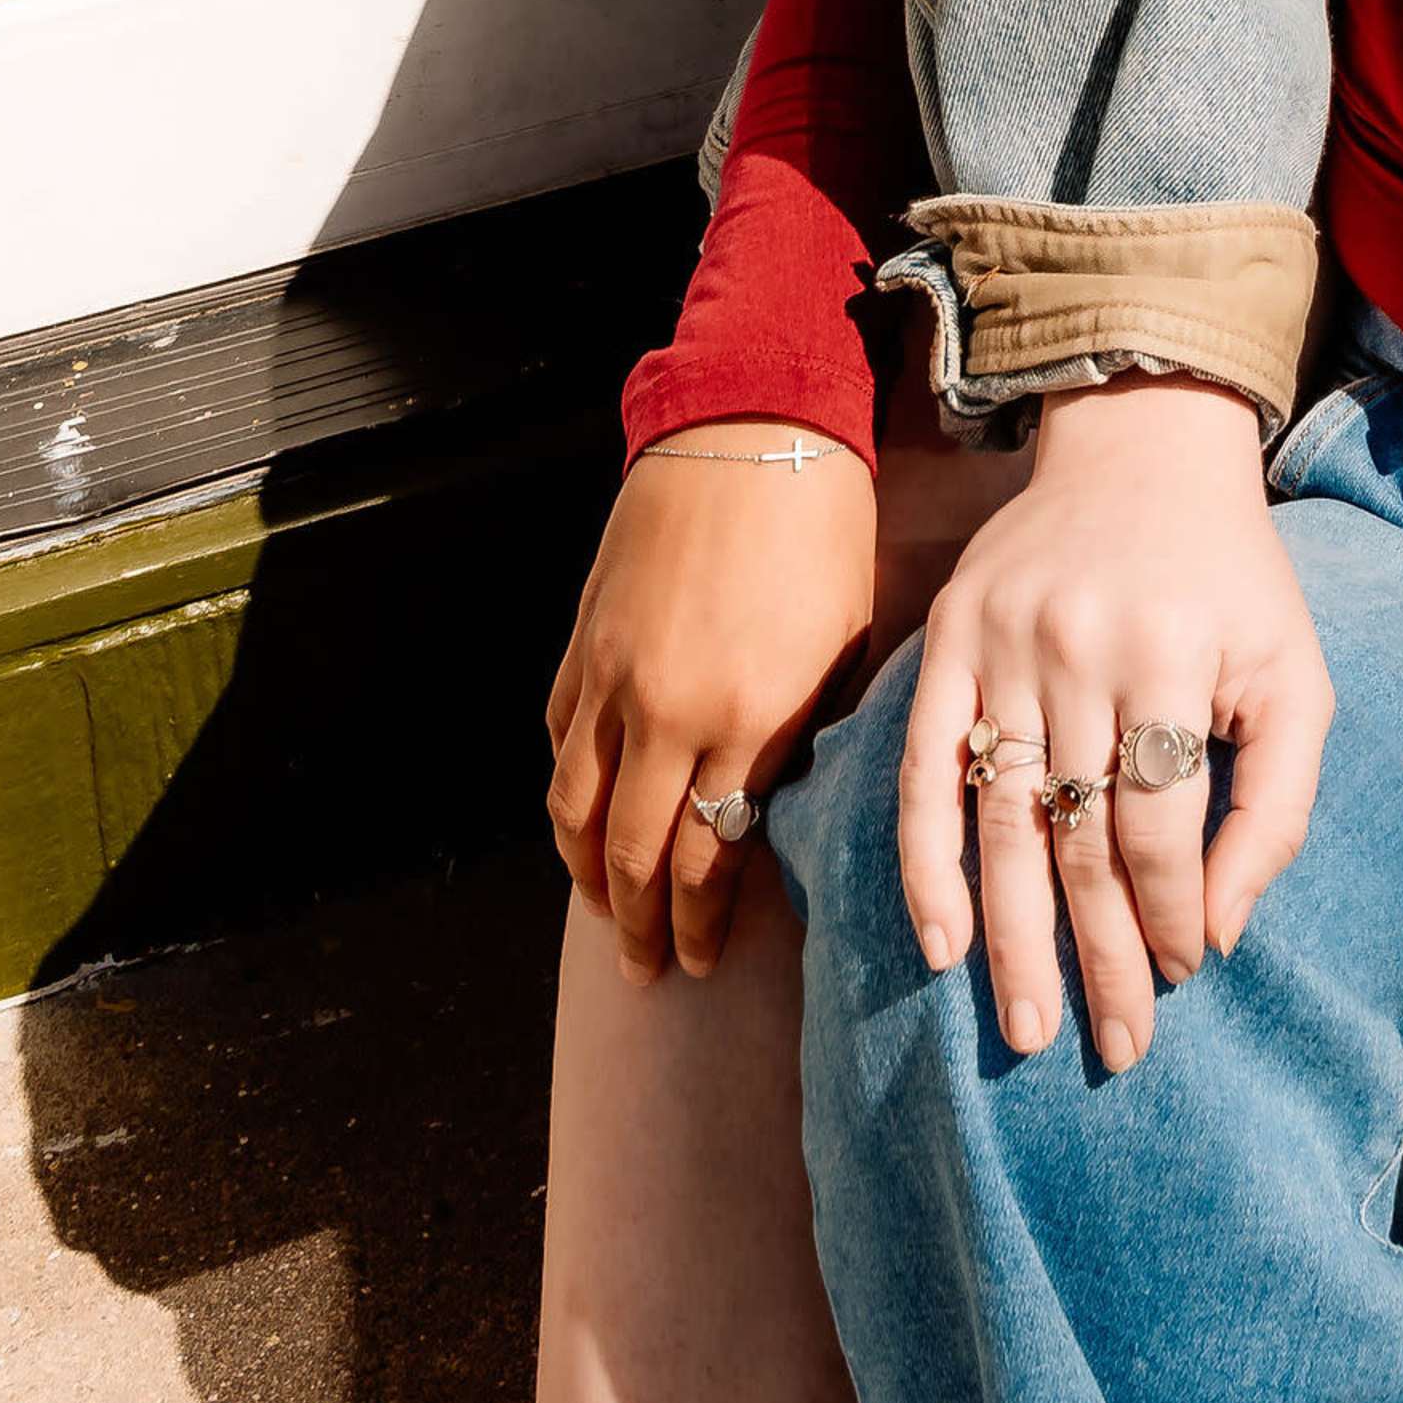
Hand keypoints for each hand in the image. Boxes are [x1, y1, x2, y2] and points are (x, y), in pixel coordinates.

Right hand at [543, 426, 877, 978]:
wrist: (753, 431)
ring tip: (605, 915)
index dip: (701, 926)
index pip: (707, 861)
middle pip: (633, 854)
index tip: (704, 965)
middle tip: (647, 971)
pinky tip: (581, 820)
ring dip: (586, 877)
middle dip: (639, 928)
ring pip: (576, 810)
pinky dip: (565, 792)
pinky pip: (559, 741)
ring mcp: (613, 679)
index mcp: (750, 720)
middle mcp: (670, 713)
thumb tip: (775, 812)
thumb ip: (804, 739)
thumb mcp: (843, 647)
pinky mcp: (581, 643)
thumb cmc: (824, 536)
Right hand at [893, 380, 1331, 1066]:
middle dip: (1099, 958)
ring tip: (1027, 1029)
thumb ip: (1275, 806)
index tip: (1184, 975)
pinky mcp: (949, 636)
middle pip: (1080, 837)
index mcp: (1174, 653)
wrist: (1144, 447)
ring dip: (1013, 937)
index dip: (1173, 914)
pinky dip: (926, 861)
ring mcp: (1003, 642)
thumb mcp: (1295, 677)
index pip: (1159, 825)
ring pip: (1003, 820)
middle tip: (1113, 1050)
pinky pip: (926, 768)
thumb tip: (1223, 930)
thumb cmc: (1234, 581)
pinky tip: (941, 941)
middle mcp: (1080, 647)